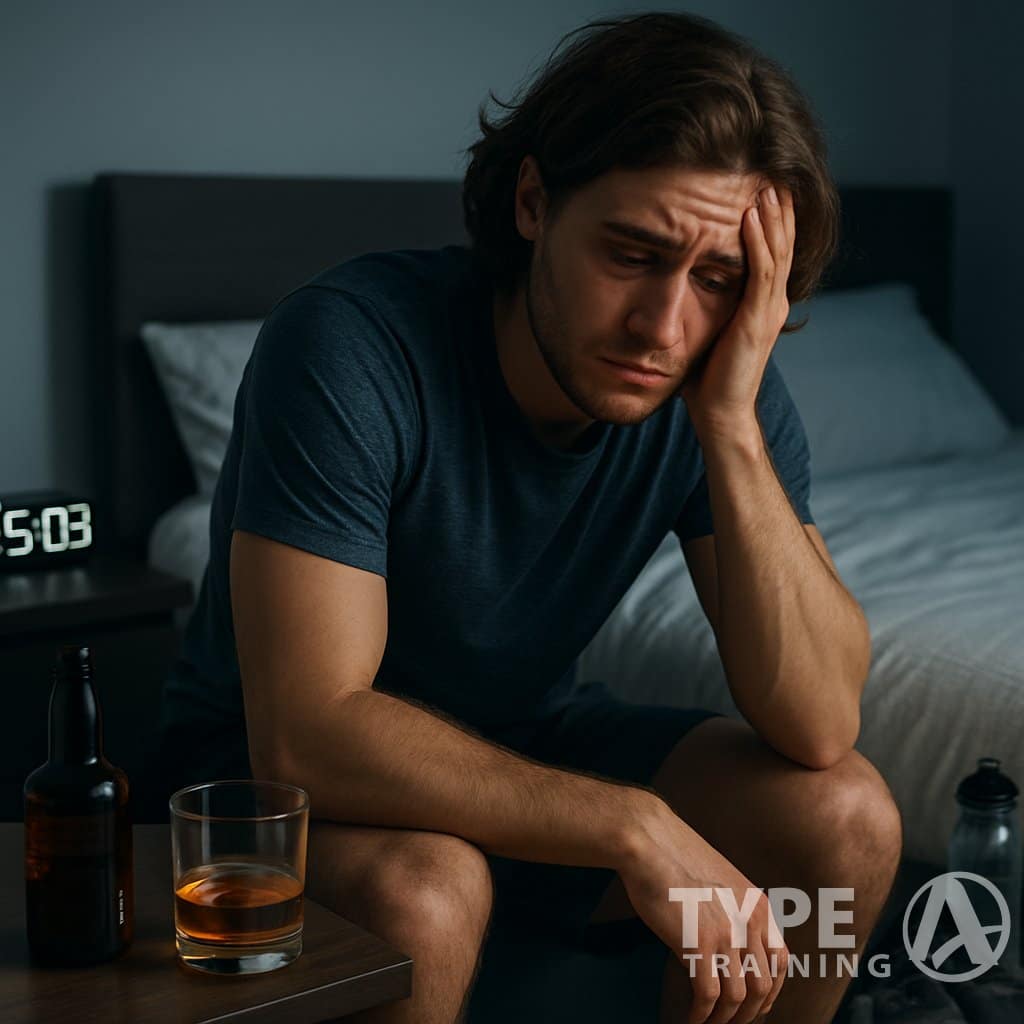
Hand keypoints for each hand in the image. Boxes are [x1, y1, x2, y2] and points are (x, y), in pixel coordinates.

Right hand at [617, 797, 788, 1023]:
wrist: (649, 840)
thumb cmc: (674, 856)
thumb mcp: (720, 881)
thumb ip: (733, 911)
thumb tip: (729, 945)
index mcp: (758, 906)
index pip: (781, 962)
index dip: (771, 992)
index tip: (756, 1006)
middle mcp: (749, 921)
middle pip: (763, 986)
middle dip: (748, 1013)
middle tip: (729, 1021)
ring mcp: (725, 933)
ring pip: (738, 998)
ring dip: (724, 1019)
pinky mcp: (697, 943)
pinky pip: (708, 995)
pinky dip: (701, 1015)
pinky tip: (690, 1019)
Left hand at [680, 185, 794, 441]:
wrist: (720, 412)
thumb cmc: (708, 378)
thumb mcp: (708, 331)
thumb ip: (704, 306)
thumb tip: (680, 285)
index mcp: (763, 305)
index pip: (773, 253)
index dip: (772, 222)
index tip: (763, 189)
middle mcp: (773, 304)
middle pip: (782, 245)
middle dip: (778, 209)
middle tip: (773, 173)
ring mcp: (769, 311)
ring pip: (777, 252)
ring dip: (771, 216)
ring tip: (765, 184)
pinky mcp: (757, 320)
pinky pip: (761, 272)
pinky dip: (757, 242)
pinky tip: (750, 216)